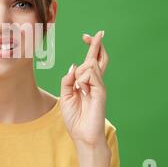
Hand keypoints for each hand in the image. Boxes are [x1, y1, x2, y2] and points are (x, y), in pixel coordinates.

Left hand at [60, 30, 108, 146]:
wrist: (82, 135)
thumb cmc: (74, 118)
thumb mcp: (65, 96)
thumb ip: (68, 80)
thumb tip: (74, 66)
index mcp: (87, 82)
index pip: (91, 61)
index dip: (91, 47)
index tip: (87, 36)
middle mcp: (95, 82)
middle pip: (99, 58)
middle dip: (96, 44)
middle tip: (99, 32)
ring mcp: (99, 85)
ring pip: (89, 65)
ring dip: (80, 74)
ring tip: (80, 90)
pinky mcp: (101, 90)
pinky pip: (89, 74)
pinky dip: (82, 80)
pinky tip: (83, 91)